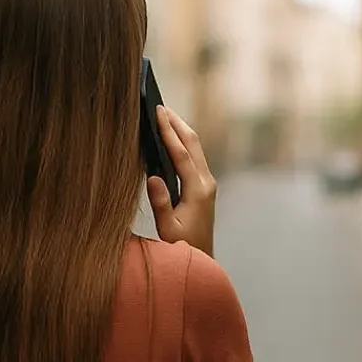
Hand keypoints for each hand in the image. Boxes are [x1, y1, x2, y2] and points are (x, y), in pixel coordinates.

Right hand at [147, 106, 217, 257]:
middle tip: (160, 106)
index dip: (170, 132)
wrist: (203, 256)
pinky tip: (172, 137)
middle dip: (177, 124)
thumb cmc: (183, 245)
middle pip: (194, 145)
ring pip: (196, 149)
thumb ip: (160, 202)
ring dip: (181, 131)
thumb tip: (152, 176)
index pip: (182, 155)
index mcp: (198, 190)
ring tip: (165, 115)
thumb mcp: (167, 227)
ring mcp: (208, 184)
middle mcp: (207, 183)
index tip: (158, 113)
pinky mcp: (205, 186)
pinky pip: (194, 158)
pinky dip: (183, 143)